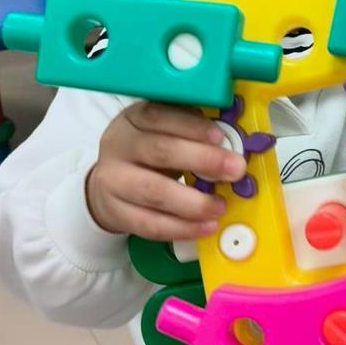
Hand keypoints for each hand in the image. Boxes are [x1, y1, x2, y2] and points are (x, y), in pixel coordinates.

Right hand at [86, 101, 246, 240]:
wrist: (110, 184)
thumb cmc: (148, 153)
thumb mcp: (163, 132)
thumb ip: (192, 133)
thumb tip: (231, 142)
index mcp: (133, 119)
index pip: (158, 117)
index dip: (191, 126)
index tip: (220, 137)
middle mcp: (118, 146)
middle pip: (159, 151)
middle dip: (202, 160)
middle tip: (235, 170)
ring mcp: (113, 181)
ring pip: (154, 192)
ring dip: (193, 202)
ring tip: (220, 206)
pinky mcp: (115, 212)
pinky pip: (150, 224)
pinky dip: (181, 228)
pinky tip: (205, 226)